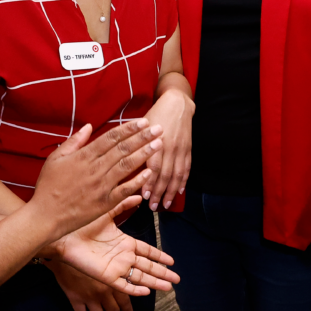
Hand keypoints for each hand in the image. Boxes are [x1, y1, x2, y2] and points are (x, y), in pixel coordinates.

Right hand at [29, 119, 163, 240]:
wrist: (45, 216)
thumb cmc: (48, 186)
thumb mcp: (56, 159)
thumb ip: (74, 142)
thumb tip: (89, 126)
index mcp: (83, 156)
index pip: (111, 138)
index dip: (129, 128)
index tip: (143, 121)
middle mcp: (95, 169)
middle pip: (123, 149)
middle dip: (143, 137)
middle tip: (159, 128)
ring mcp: (101, 186)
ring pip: (127, 166)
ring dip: (145, 154)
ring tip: (159, 144)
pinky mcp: (105, 203)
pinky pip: (125, 190)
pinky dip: (138, 180)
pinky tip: (150, 172)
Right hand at [46, 259, 132, 310]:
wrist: (68, 251)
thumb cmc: (90, 250)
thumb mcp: (109, 259)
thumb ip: (118, 270)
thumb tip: (128, 276)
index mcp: (114, 283)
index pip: (125, 300)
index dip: (128, 309)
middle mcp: (103, 293)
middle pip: (113, 310)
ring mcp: (89, 298)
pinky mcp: (75, 299)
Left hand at [50, 197, 179, 296]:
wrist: (64, 235)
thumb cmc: (82, 223)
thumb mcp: (107, 212)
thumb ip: (123, 204)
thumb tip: (139, 195)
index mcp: (123, 243)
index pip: (147, 251)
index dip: (160, 256)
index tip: (172, 261)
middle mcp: (122, 257)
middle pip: (148, 267)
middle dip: (163, 273)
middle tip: (177, 280)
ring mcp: (115, 267)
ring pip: (140, 277)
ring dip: (155, 282)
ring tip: (168, 287)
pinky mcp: (106, 276)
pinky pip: (123, 285)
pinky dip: (135, 289)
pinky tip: (146, 292)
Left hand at [142, 89, 193, 210]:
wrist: (176, 104)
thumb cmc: (154, 115)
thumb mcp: (141, 126)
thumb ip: (134, 144)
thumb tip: (123, 163)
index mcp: (155, 141)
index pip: (153, 166)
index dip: (149, 182)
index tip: (144, 196)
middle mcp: (169, 147)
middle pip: (165, 174)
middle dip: (160, 192)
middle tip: (154, 206)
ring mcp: (180, 149)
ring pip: (177, 174)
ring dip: (172, 191)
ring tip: (167, 204)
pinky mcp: (188, 149)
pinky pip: (186, 167)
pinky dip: (184, 180)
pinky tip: (180, 191)